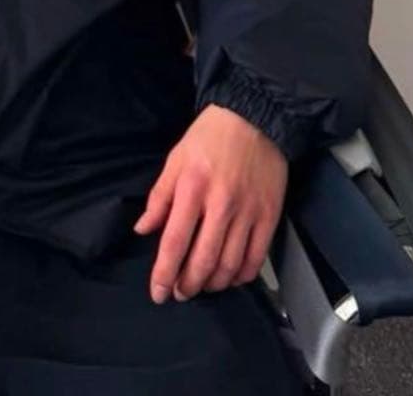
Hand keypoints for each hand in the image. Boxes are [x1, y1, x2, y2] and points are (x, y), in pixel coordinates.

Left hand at [132, 103, 287, 303]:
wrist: (254, 119)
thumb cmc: (209, 137)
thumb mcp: (175, 159)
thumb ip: (159, 197)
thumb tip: (143, 229)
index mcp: (192, 188)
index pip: (175, 241)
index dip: (164, 272)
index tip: (158, 293)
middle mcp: (221, 204)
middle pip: (203, 260)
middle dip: (188, 285)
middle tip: (180, 292)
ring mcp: (248, 212)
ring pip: (230, 265)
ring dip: (213, 284)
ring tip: (201, 286)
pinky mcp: (270, 216)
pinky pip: (256, 258)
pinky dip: (242, 276)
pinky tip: (230, 277)